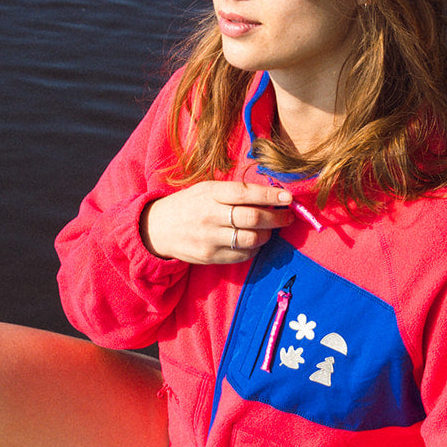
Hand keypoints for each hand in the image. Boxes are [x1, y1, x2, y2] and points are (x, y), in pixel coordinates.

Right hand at [141, 181, 293, 263]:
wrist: (157, 228)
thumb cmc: (189, 204)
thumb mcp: (207, 189)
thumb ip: (235, 192)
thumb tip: (270, 196)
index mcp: (210, 193)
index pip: (246, 193)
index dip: (271, 195)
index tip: (289, 197)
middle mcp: (210, 216)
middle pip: (254, 218)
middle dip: (277, 218)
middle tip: (288, 216)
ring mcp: (210, 239)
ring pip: (252, 239)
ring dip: (268, 234)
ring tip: (271, 229)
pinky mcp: (210, 257)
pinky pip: (242, 255)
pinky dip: (255, 248)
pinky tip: (255, 241)